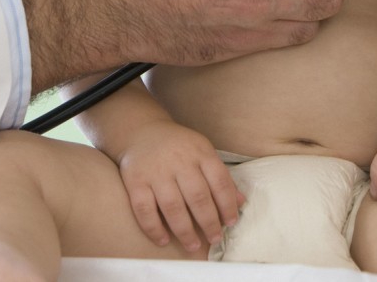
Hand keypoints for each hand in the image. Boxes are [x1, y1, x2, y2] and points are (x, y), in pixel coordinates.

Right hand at [115, 122, 243, 251]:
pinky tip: (164, 240)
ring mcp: (156, 171)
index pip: (220, 181)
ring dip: (185, 231)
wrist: (142, 131)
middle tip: (214, 239)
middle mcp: (179, 161)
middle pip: (198, 197)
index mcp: (200, 152)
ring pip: (172, 207)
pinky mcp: (135, 181)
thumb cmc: (179, 147)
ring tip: (193, 245)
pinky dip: (154, 228)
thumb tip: (240, 203)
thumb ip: (221, 177)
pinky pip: (144, 209)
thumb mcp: (203, 153)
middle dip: (209, 222)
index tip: (231, 223)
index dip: (227, 205)